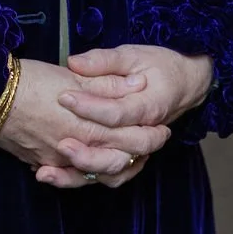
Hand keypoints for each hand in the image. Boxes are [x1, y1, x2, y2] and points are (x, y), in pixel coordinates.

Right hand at [0, 58, 171, 189]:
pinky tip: (90, 167)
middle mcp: (77, 150)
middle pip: (117, 160)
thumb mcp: (73, 78)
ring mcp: (58, 161)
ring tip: (128, 159)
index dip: (149, 135)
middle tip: (153, 146)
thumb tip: (137, 85)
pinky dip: (84, 174)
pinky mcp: (41, 163)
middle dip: (139, 153)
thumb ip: (107, 84)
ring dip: (114, 167)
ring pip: (95, 174)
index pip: (130, 138)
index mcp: (89, 127)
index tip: (162, 130)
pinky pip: (69, 177)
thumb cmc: (32, 81)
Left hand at [45, 44, 213, 184]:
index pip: (117, 113)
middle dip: (84, 151)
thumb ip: (104, 60)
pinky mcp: (128, 156)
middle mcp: (144, 135)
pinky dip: (83, 179)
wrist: (185, 83)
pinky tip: (54, 173)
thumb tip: (74, 63)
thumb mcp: (133, 54)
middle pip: (115, 155)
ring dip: (79, 174)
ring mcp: (138, 150)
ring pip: (111, 172)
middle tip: (58, 141)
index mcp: (148, 107)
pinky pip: (107, 176)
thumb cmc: (159, 65)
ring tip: (47, 170)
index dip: (89, 107)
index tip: (63, 97)